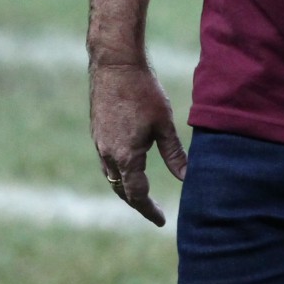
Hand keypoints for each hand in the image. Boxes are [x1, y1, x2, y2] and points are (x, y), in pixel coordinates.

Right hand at [89, 60, 187, 226]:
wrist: (115, 63)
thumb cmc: (142, 90)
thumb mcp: (164, 123)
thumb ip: (174, 154)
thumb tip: (186, 178)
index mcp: (126, 156)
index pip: (137, 194)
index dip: (150, 210)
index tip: (162, 220)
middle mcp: (108, 154)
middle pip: (122, 190)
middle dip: (137, 202)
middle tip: (152, 210)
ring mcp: (99, 143)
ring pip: (111, 176)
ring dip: (126, 188)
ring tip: (141, 192)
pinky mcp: (97, 131)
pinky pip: (106, 161)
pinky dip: (118, 171)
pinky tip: (128, 165)